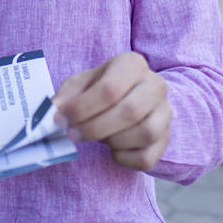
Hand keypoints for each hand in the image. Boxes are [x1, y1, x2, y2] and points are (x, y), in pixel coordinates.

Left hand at [52, 51, 171, 171]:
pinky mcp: (166, 138)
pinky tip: (112, 150)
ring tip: (97, 137)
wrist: (128, 98)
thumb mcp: (80, 84)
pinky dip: (125, 159)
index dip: (82, 108)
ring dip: (113, 141)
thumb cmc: (99, 89)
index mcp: (132, 64)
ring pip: (146, 133)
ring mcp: (165, 112)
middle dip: (95, 128)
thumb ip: (67, 95)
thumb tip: (56, 111)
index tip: (61, 119)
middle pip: (131, 111)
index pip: (110, 89)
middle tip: (73, 134)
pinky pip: (148, 157)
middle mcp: (155, 84)